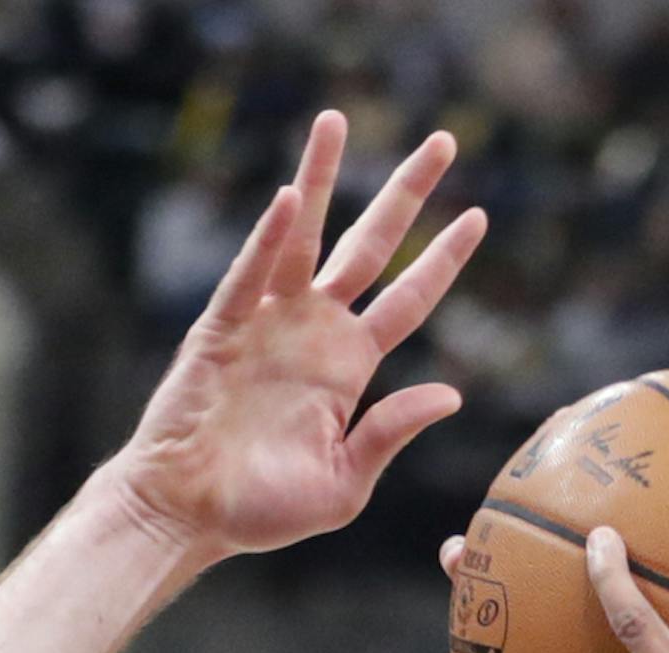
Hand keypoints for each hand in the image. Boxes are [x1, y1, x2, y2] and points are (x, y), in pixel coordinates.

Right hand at [110, 115, 483, 564]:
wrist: (190, 516)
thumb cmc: (264, 510)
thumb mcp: (346, 482)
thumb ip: (392, 434)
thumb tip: (451, 394)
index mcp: (349, 368)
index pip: (408, 300)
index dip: (442, 259)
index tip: (478, 217)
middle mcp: (313, 331)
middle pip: (369, 246)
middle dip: (405, 194)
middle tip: (443, 142)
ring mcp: (266, 322)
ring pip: (302, 236)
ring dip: (318, 179)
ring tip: (335, 121)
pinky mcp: (221, 328)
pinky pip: (248, 276)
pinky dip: (267, 240)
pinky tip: (288, 202)